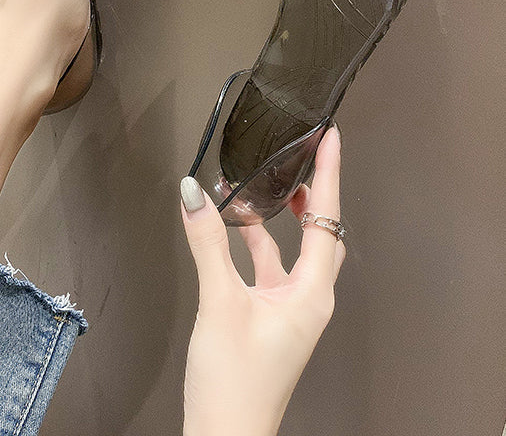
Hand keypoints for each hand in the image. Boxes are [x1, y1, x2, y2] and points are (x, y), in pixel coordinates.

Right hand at [180, 125, 344, 435]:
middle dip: (312, 191)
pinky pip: (268, 267)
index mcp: (311, 293)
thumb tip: (194, 194)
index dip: (328, 174)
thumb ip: (208, 244)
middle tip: (305, 155)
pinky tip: (235, 227)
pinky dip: (255, 243)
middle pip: (320, 231)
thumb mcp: (220, 302)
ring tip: (260, 184)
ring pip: (291, 249)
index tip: (330, 139)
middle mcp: (308, 298)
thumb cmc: (235, 384)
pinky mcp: (269, 316)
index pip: (327, 219)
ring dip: (278, 216)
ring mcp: (289, 308)